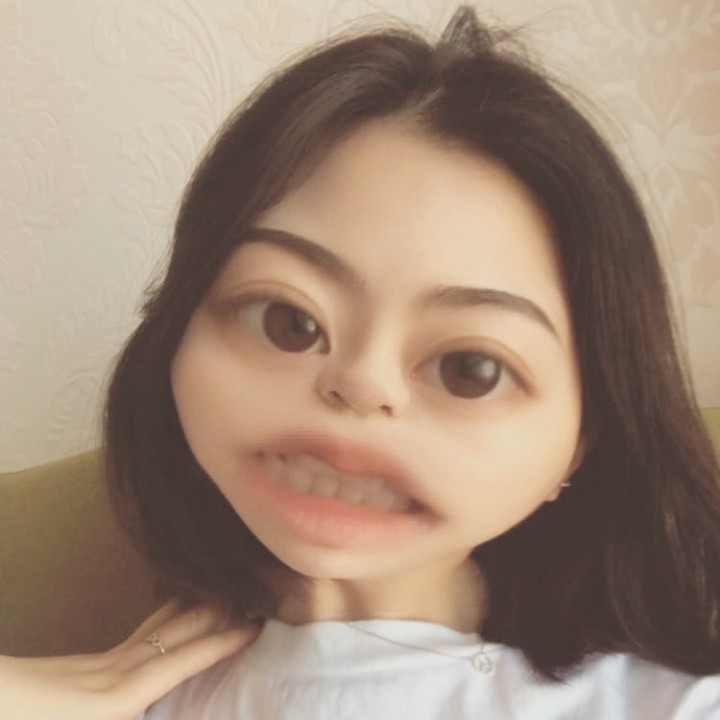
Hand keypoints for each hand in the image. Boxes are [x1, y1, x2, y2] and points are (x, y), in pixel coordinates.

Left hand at [0, 600, 259, 719]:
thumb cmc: (29, 718)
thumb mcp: (93, 717)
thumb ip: (131, 703)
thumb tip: (152, 685)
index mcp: (115, 698)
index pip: (181, 660)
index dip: (220, 643)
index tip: (253, 628)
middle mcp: (113, 673)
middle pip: (173, 631)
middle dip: (213, 613)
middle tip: (248, 597)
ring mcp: (96, 665)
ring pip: (156, 628)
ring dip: (191, 611)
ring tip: (220, 598)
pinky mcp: (82, 665)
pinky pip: (136, 635)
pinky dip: (163, 620)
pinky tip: (167, 621)